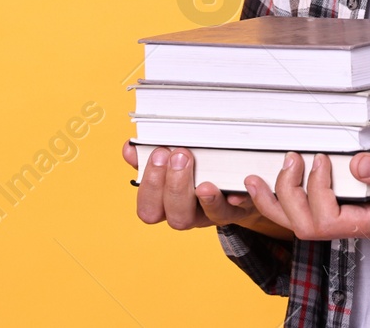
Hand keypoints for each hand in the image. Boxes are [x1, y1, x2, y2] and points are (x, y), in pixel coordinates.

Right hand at [123, 139, 291, 238]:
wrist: (235, 178)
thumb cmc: (197, 165)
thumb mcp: (171, 160)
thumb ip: (150, 157)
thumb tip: (130, 150)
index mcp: (168, 203)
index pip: (149, 209)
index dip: (150, 185)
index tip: (157, 153)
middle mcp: (190, 214)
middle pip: (176, 218)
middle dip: (175, 186)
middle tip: (180, 155)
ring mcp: (215, 213)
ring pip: (207, 219)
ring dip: (205, 197)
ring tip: (204, 178)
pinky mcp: (240, 209)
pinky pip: (237, 211)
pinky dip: (234, 200)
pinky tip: (233, 191)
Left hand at [244, 149, 369, 242]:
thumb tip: (358, 163)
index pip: (326, 221)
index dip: (314, 191)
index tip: (321, 159)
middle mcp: (361, 225)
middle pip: (305, 227)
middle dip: (284, 197)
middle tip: (286, 160)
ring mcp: (358, 218)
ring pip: (305, 223)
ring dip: (281, 200)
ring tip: (264, 175)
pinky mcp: (361, 208)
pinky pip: (319, 211)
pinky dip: (295, 197)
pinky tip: (288, 181)